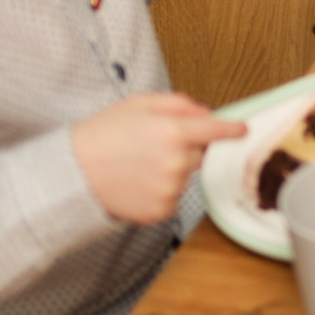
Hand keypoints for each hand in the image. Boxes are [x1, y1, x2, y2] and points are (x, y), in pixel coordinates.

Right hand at [71, 93, 244, 223]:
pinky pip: (172, 198)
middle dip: (185, 149)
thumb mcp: (138, 104)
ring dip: (170, 171)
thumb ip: (178, 104)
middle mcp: (177, 162)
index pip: (215, 130)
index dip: (231, 129)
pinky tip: (135, 184)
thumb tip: (206, 112)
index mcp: (173, 131)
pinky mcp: (160, 210)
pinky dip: (159, 192)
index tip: (242, 129)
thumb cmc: (102, 135)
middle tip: (152, 146)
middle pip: (199, 154)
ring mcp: (169, 189)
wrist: (71, 173)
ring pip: (184, 177)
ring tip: (136, 166)